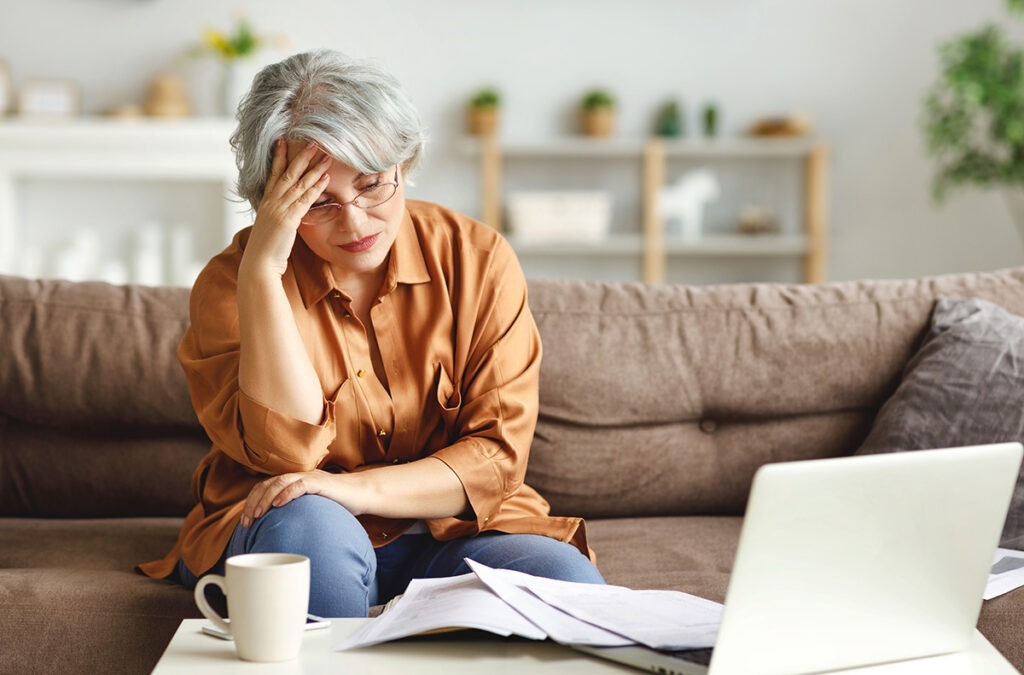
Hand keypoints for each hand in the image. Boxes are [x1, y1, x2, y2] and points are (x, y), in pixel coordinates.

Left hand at [240, 469, 341, 527]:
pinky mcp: (321, 483)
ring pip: (280, 482)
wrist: (362, 494)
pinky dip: (287, 493)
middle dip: (254, 502)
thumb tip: (278, 533)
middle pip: (268, 484)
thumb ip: (296, 513)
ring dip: (266, 499)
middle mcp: (299, 477)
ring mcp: (310, 478)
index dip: (252, 502)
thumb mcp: (312, 508)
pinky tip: (278, 505)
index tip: (245, 521)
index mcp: (294, 482)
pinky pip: (300, 485)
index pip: (265, 487)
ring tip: (257, 514)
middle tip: (247, 522)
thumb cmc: (338, 504)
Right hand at [241, 139, 330, 277]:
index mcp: (266, 202)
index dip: (278, 157)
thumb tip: (288, 213)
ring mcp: (279, 209)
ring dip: (313, 168)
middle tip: (312, 141)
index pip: (273, 174)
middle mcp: (271, 202)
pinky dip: (316, 188)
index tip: (282, 141)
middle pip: (287, 173)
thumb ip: (280, 216)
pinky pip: (305, 200)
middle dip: (301, 156)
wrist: (259, 264)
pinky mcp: (288, 219)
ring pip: (298, 184)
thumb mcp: (272, 227)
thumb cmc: (266, 250)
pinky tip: (326, 178)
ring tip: (326, 156)